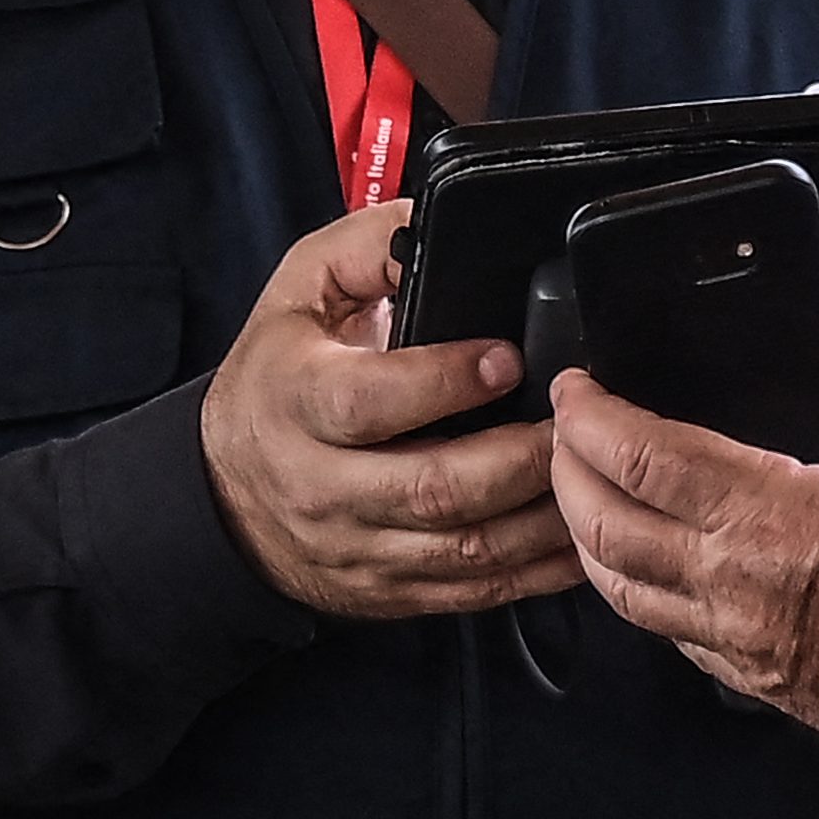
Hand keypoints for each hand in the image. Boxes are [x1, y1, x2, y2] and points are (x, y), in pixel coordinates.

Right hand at [204, 203, 581, 616]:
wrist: (223, 496)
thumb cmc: (276, 378)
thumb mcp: (300, 290)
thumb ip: (369, 251)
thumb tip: (434, 226)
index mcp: (298, 401)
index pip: (373, 401)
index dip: (446, 381)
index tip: (508, 359)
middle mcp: (325, 486)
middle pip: (437, 488)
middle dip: (523, 459)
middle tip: (580, 423)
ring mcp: (360, 548)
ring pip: (467, 549)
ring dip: (545, 519)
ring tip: (596, 475)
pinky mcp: (391, 592)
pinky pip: (476, 591)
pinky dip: (538, 570)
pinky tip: (581, 536)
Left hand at [550, 314, 818, 792]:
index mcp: (768, 515)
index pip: (642, 455)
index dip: (592, 416)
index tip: (575, 388)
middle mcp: (733, 582)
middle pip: (603, 525)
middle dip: (564, 473)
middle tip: (559, 436)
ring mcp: (738, 639)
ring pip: (621, 589)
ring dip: (584, 540)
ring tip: (580, 503)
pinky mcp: (757, 680)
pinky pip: (670, 635)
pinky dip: (638, 596)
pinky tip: (648, 577)